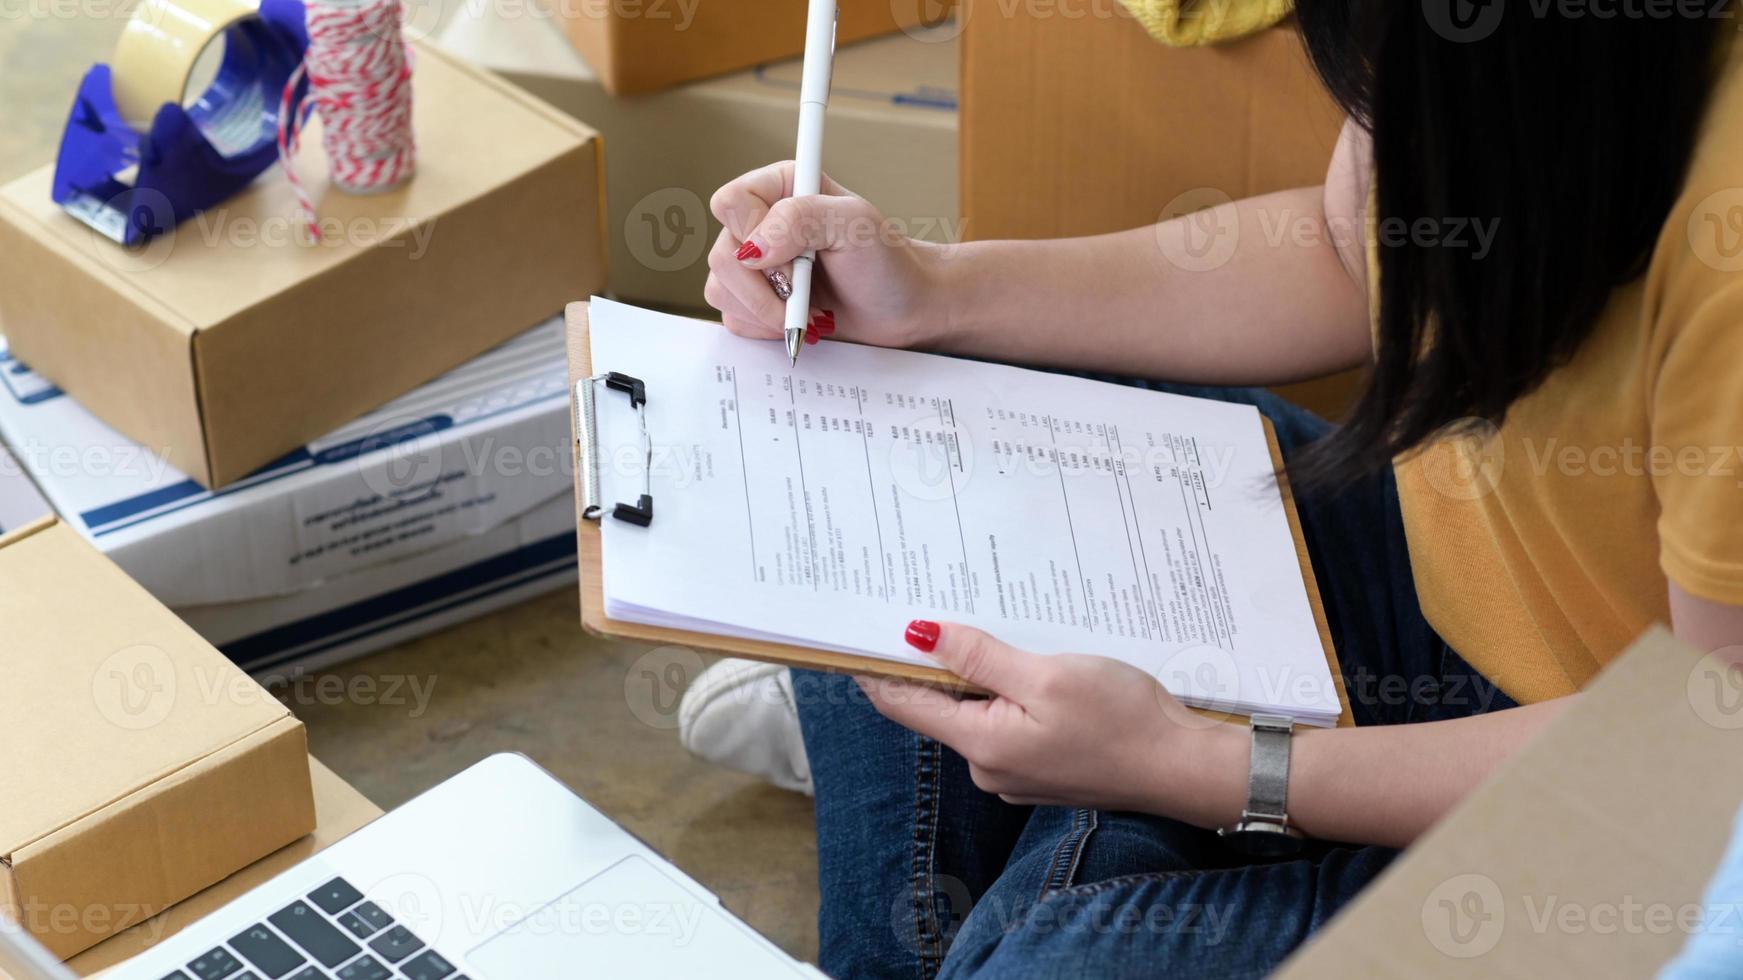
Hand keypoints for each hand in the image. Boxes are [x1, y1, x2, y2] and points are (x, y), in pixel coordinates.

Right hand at [706, 161, 942, 349]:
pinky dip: (764, 326)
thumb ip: (801, 218)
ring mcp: (755, 265)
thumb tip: (754, 247)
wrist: (902, 308)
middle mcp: (760, 223)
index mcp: (779, 188)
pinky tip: (798, 320)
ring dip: (766, 310)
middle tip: (805, 296)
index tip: (793, 260)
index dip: (754, 236)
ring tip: (809, 310)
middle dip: (764, 287)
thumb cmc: (886, 262)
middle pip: (723, 255)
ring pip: (721, 288)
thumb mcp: (854, 224)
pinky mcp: (754, 301)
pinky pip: (733, 316)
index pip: (731, 203)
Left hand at [858, 622, 1246, 826]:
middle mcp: (989, 766)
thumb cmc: (1124, 721)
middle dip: (937, 660)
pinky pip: (1009, 724)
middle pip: (941, 705)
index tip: (853, 633)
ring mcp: (1016, 772)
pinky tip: (1034, 669)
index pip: (904, 703)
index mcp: (981, 744)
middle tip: (932, 607)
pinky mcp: (1043, 768)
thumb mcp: (1047, 675)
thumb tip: (919, 635)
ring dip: (981, 675)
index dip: (876, 667)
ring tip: (993, 630)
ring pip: (979, 712)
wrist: (1185, 768)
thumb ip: (979, 657)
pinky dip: (1011, 694)